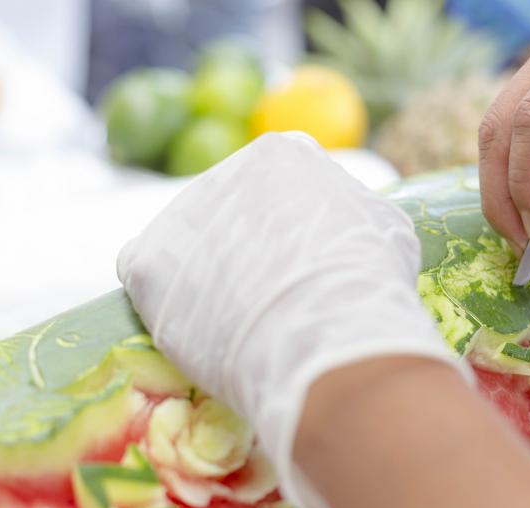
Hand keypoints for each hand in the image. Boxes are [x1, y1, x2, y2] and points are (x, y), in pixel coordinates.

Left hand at [117, 132, 468, 507]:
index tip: (305, 264)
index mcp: (284, 153)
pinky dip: (174, 304)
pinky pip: (154, 281)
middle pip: (231, 212)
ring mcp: (179, 213)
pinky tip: (206, 328)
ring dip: (209, 277)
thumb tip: (348, 218)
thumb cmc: (368, 281)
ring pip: (192, 248)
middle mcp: (223, 169)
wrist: (325, 332)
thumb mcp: (384, 227)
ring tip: (242, 322)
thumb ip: (354, 211)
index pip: (281, 185)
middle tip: (272, 298)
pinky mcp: (145, 263)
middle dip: (247, 251)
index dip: (294, 231)